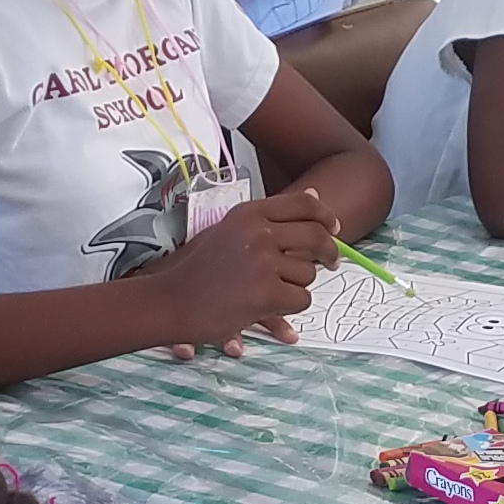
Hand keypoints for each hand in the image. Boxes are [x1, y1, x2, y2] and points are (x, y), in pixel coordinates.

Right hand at [152, 188, 332, 351]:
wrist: (168, 301)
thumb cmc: (196, 269)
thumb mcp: (230, 231)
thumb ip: (271, 216)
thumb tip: (316, 195)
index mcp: (249, 213)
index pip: (303, 205)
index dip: (325, 217)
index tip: (334, 229)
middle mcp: (259, 232)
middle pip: (316, 236)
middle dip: (329, 252)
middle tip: (331, 264)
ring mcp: (263, 262)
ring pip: (308, 274)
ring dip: (297, 286)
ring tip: (270, 292)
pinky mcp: (265, 292)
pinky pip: (300, 299)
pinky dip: (289, 308)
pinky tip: (268, 307)